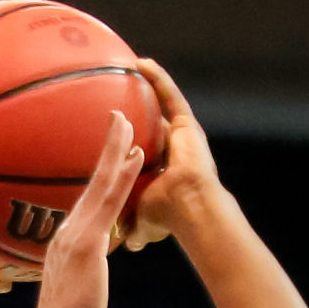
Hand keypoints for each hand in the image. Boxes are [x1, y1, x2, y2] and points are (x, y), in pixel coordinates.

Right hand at [29, 112, 143, 307]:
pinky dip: (123, 176)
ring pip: (100, 184)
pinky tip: (137, 156)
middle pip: (91, 182)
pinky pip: (110, 203)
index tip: (109, 151)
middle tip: (118, 115)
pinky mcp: (88, 245)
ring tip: (129, 119)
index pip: (85, 201)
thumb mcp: (71, 293)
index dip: (98, 173)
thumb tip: (81, 276)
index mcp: (64, 243)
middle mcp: (67, 231)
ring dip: (116, 150)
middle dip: (106, 148)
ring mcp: (76, 235)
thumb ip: (77, 277)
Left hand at [125, 58, 220, 251]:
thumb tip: (129, 244)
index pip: (146, 149)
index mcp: (164, 171)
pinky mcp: (187, 124)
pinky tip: (140, 63)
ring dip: (149, 85)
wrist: (190, 209)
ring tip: (131, 66)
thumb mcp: (142, 221)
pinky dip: (157, 79)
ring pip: (163, 104)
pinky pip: (169, 95)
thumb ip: (134, 227)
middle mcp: (174, 150)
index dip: (134, 139)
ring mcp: (182, 135)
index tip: (119, 129)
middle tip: (123, 90)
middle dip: (143, 107)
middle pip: (155, 122)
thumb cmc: (167, 219)